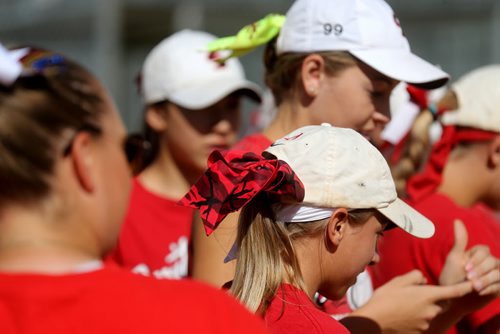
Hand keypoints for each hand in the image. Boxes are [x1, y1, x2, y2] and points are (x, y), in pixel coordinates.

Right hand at [351, 270, 471, 333]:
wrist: (374, 321)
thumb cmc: (385, 299)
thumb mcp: (398, 281)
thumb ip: (415, 276)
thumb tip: (423, 280)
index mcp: (427, 295)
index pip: (453, 291)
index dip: (465, 287)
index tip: (472, 284)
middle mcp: (431, 310)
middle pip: (441, 303)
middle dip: (434, 299)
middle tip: (416, 295)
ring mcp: (426, 323)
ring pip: (430, 313)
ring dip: (423, 309)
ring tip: (403, 306)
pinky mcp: (420, 332)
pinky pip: (422, 323)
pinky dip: (416, 318)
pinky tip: (402, 315)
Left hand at [439, 219, 499, 315]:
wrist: (451, 298)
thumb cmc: (450, 276)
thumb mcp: (454, 258)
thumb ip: (460, 240)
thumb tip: (457, 219)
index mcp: (477, 253)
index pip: (484, 251)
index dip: (476, 259)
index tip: (465, 268)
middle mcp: (488, 263)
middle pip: (493, 262)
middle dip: (481, 271)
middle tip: (469, 279)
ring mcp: (494, 275)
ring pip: (498, 274)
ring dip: (486, 280)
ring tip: (474, 287)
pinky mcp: (497, 287)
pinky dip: (490, 288)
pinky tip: (479, 292)